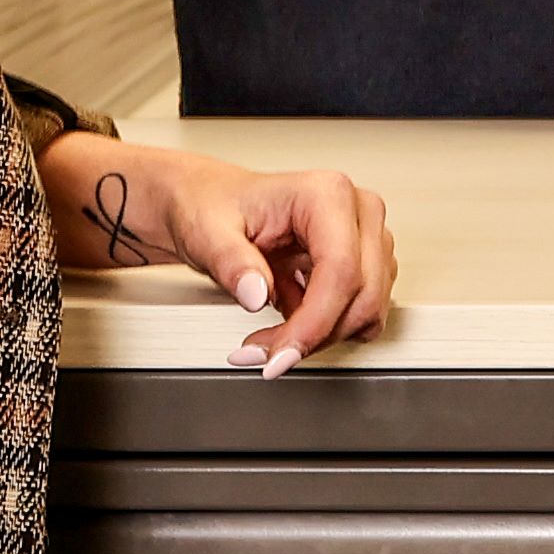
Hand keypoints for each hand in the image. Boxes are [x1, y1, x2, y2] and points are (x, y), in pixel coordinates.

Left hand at [44, 134, 396, 370]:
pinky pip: (355, 309)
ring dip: (318, 336)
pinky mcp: (354, 260)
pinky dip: (321, 331)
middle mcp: (356, 208)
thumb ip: (234, 261)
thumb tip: (260, 294)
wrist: (186, 201)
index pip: (345, 273)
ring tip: (262, 343)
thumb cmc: (192, 202)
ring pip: (367, 307)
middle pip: (365, 295)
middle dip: (314, 337)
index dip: (316, 325)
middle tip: (260, 358)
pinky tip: (278, 331)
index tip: (276, 359)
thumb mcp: (202, 229)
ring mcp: (361, 235)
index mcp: (327, 194)